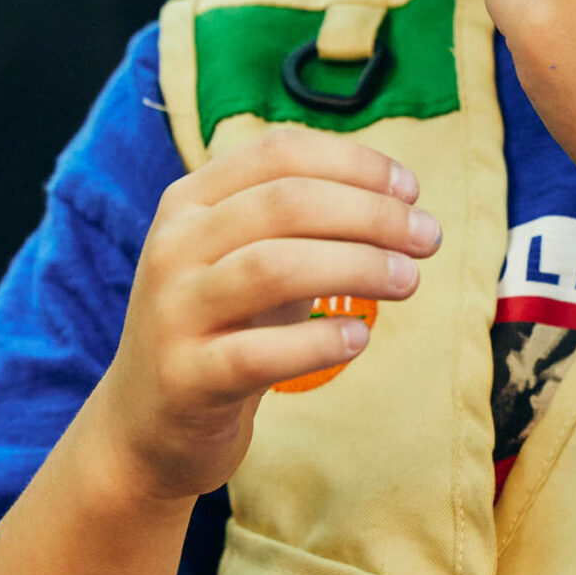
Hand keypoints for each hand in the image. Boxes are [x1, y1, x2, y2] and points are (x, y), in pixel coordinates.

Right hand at [87, 130, 441, 503]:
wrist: (147, 422)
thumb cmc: (223, 325)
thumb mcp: (250, 254)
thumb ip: (305, 220)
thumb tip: (400, 200)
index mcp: (190, 200)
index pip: (279, 152)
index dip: (354, 163)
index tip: (411, 190)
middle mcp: (175, 245)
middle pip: (287, 202)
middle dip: (371, 213)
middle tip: (427, 237)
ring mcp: (174, 312)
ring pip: (273, 267)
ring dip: (356, 266)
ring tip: (409, 280)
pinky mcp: (186, 378)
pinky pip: (259, 354)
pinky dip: (319, 342)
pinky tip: (359, 339)